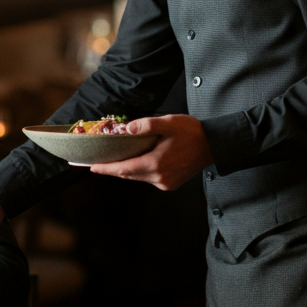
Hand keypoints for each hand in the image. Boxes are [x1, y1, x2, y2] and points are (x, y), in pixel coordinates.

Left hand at [90, 114, 212, 190]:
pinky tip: (137, 161)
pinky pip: (148, 178)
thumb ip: (146, 125)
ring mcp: (165, 183)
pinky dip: (140, 171)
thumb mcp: (168, 123)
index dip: (106, 168)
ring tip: (115, 160)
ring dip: (127, 169)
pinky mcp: (170, 184)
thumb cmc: (191, 132)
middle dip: (114, 168)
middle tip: (99, 162)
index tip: (92, 167)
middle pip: (129, 175)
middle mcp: (159, 177)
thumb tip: (128, 128)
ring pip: (138, 177)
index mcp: (156, 164)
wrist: (214, 144)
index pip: (124, 169)